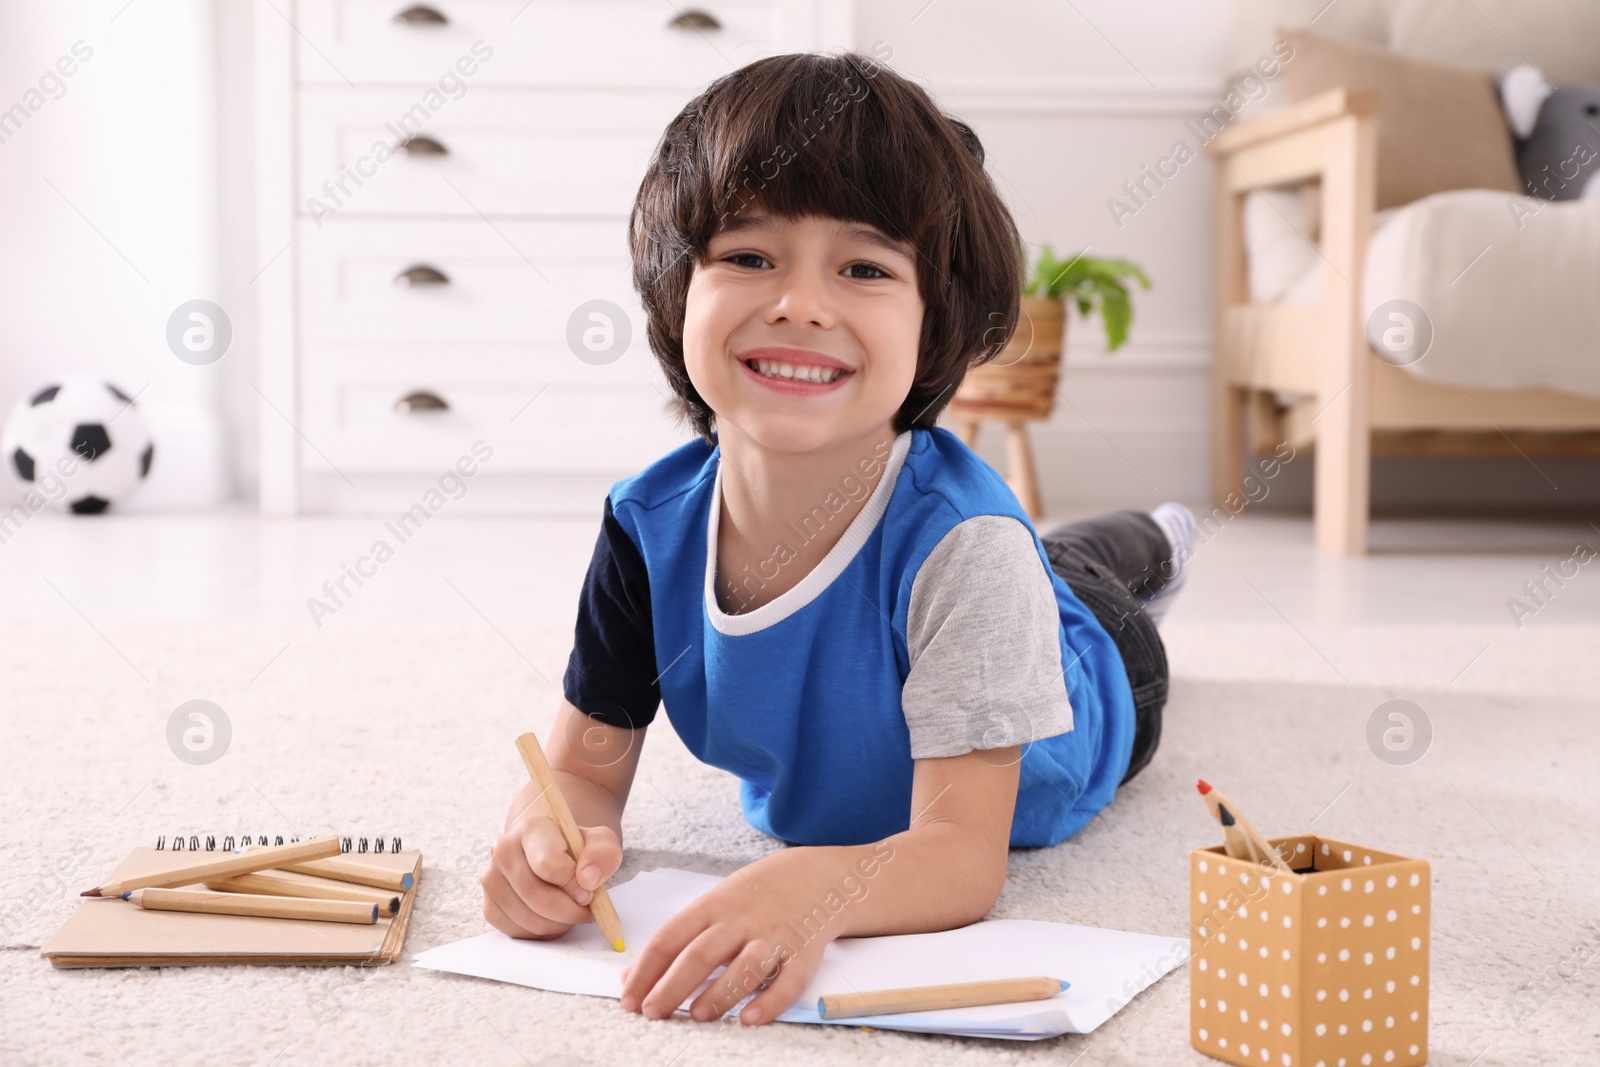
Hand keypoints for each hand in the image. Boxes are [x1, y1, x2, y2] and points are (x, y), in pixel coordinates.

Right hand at [480, 808, 620, 939]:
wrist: (549, 851)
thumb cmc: (575, 848)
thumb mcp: (600, 841)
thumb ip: (603, 854)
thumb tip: (588, 880)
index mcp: (530, 828)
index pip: (549, 865)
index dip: (574, 884)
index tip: (589, 889)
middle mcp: (503, 851)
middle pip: (539, 897)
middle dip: (570, 910)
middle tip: (586, 908)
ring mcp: (491, 879)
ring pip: (529, 919)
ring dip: (559, 924)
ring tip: (571, 911)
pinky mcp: (489, 905)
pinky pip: (518, 932)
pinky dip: (542, 933)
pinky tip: (554, 918)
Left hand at [618, 857, 833, 1025]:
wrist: (817, 877)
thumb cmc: (754, 897)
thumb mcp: (712, 906)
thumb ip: (676, 941)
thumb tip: (631, 979)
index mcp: (712, 906)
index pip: (670, 937)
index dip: (646, 970)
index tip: (629, 999)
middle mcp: (741, 920)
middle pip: (701, 953)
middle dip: (672, 986)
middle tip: (652, 1013)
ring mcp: (774, 936)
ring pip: (744, 967)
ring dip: (719, 993)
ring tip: (697, 1016)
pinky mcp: (804, 953)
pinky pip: (789, 981)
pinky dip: (771, 1002)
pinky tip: (750, 1019)